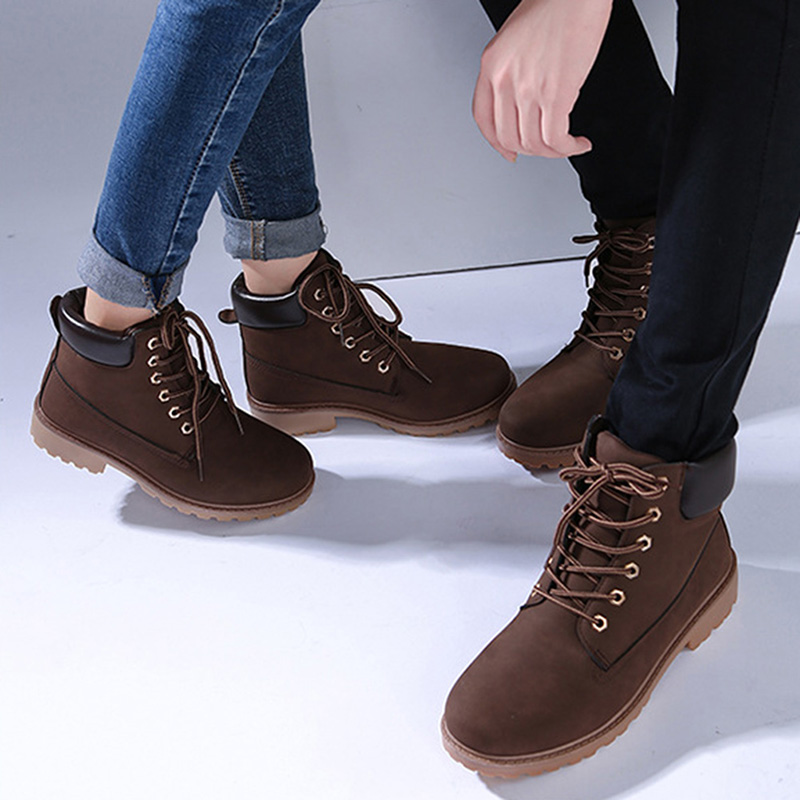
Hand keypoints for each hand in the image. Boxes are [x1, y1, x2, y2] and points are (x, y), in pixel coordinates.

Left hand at [473, 0, 612, 160]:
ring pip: (534, 143)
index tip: (509, 152)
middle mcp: (504, 80)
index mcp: (491, 66)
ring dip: (554, 152)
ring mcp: (527, 89)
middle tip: (548, 147)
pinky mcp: (555, 94)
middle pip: (509, 137)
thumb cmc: (553, 4)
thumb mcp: (514, 39)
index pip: (484, 119)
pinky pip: (556, 138)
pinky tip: (579, 142)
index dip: (497, 143)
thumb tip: (522, 103)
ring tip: (569, 144)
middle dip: (532, 150)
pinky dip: (569, 148)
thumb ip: (511, 71)